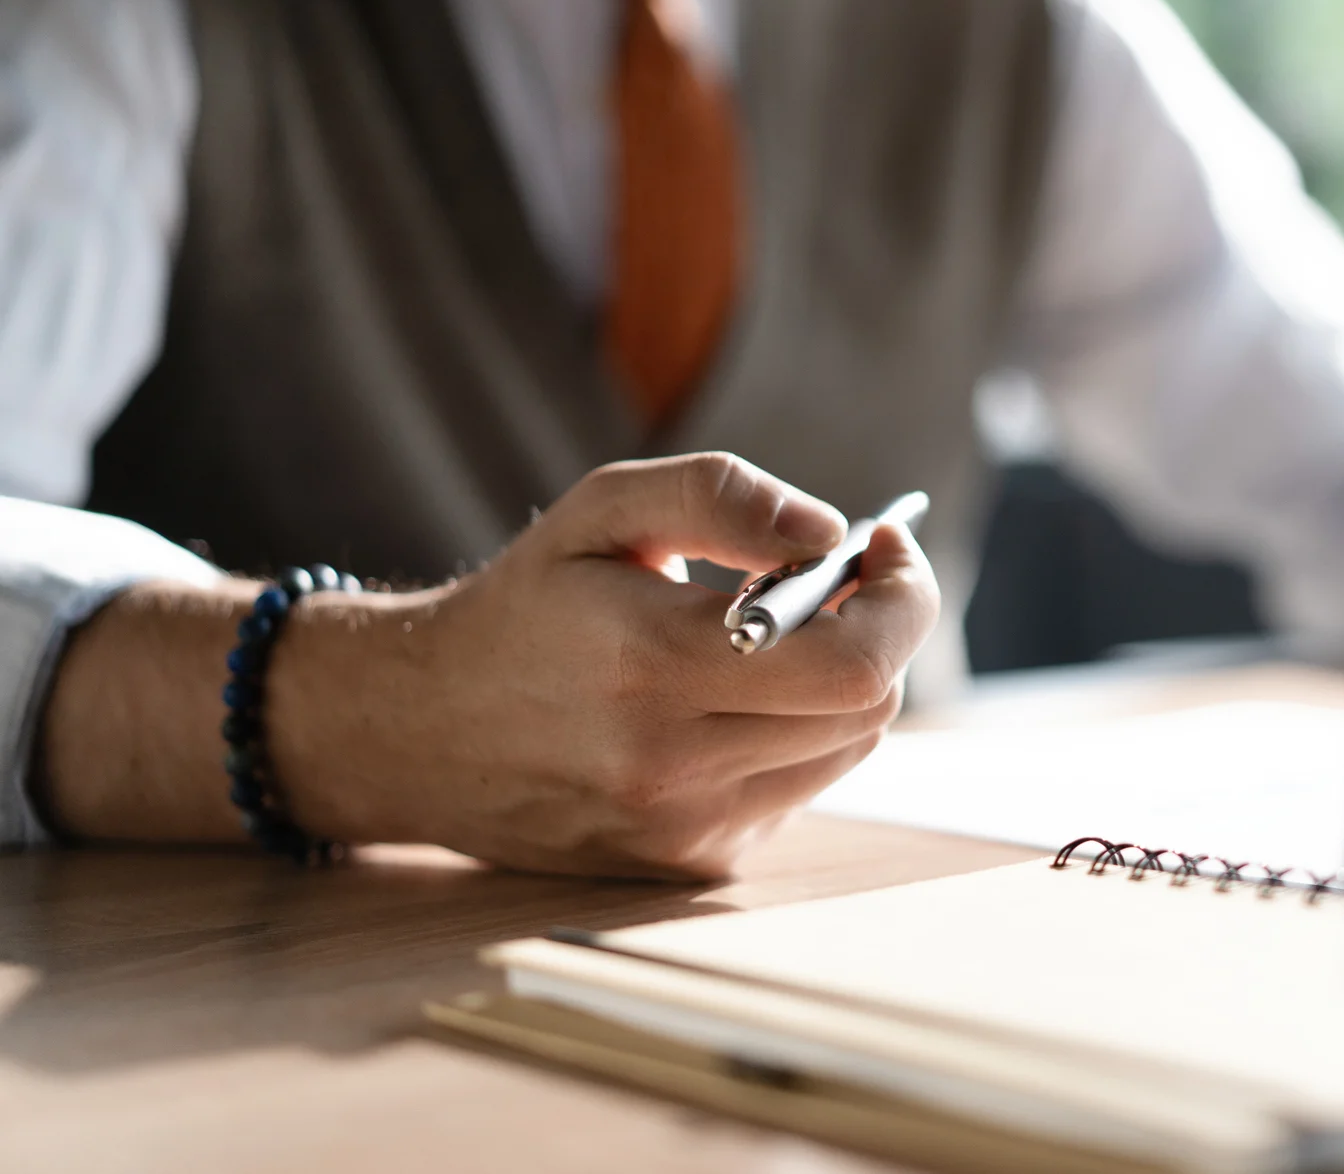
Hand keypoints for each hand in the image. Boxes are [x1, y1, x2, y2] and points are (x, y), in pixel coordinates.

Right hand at [259, 453, 938, 878]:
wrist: (418, 730)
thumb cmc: (525, 605)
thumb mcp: (604, 510)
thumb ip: (723, 498)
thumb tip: (829, 534)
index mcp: (654, 664)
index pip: (857, 662)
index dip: (903, 598)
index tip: (884, 546)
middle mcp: (672, 763)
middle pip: (868, 706)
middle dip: (877, 629)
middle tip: (836, 581)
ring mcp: (683, 828)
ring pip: (846, 750)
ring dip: (840, 685)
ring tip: (771, 643)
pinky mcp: (687, 866)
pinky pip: (797, 790)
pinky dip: (795, 737)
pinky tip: (728, 705)